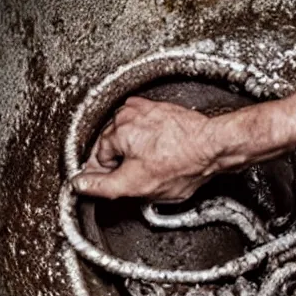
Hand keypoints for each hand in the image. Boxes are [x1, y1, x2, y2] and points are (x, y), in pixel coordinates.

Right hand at [72, 96, 219, 201]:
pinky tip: (169, 155)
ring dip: (141, 154)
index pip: (99, 160)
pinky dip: (154, 144)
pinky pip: (149, 132)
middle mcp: (129, 113)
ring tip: (162, 165)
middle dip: (127, 164)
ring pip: (133, 140)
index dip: (113, 177)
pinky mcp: (164, 111)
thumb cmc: (184, 161)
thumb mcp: (136, 184)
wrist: (216, 146)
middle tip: (147, 177)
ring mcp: (148, 109)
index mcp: (116, 129)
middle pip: (115, 148)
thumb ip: (102, 186)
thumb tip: (79, 184)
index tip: (125, 184)